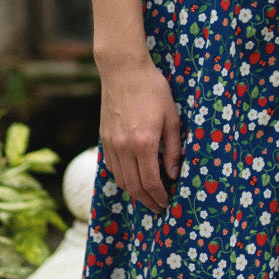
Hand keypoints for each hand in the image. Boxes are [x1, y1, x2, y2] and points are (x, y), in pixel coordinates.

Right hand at [97, 52, 182, 213]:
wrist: (124, 70)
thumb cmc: (153, 89)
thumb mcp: (172, 117)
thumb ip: (173, 148)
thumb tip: (174, 174)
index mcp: (143, 142)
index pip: (150, 182)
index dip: (160, 196)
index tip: (168, 203)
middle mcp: (124, 147)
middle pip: (133, 186)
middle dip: (147, 201)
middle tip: (159, 207)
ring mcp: (110, 143)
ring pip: (120, 179)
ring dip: (134, 193)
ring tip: (147, 197)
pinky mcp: (104, 138)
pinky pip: (112, 166)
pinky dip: (123, 177)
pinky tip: (133, 178)